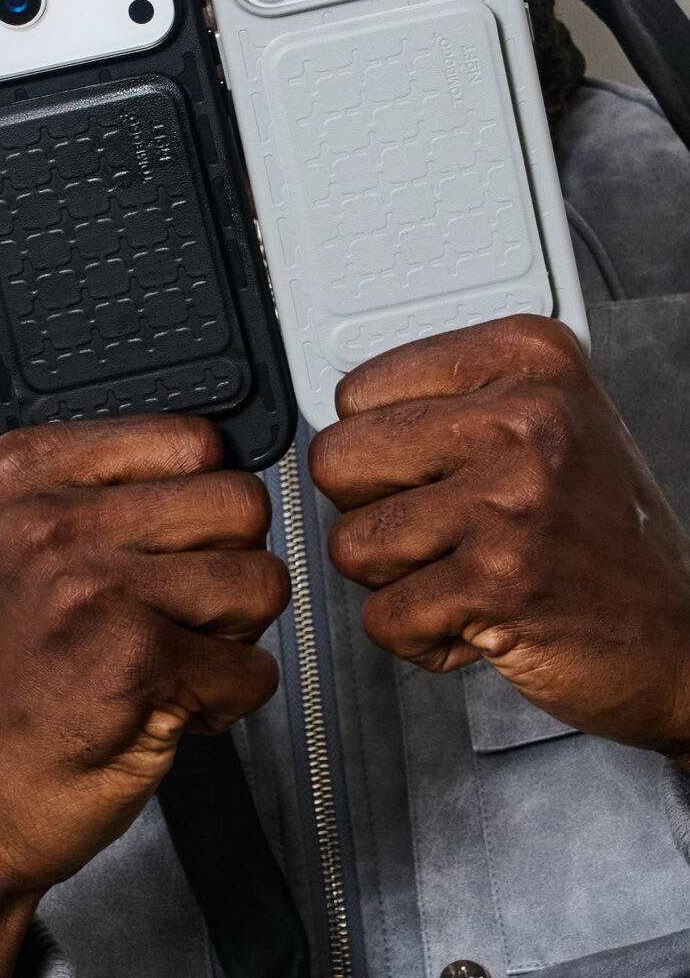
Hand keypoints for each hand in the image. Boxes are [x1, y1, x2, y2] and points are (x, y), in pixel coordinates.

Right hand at [0, 413, 286, 968]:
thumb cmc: (21, 675)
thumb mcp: (35, 544)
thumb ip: (123, 486)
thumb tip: (233, 456)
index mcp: (26, 472)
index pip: (196, 438)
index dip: (204, 501)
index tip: (168, 545)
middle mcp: (49, 521)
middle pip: (242, 502)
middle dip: (230, 564)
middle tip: (174, 610)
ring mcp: (88, 588)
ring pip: (263, 579)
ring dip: (234, 634)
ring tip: (167, 654)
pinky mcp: (132, 662)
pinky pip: (257, 666)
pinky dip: (229, 697)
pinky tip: (167, 701)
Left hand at [310, 315, 689, 761]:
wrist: (679, 636)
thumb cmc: (603, 531)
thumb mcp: (552, 421)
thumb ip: (453, 399)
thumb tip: (343, 413)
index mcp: (530, 358)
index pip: (359, 390)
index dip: (376, 446)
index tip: (420, 469)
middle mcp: (526, 417)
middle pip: (337, 460)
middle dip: (370, 509)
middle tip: (433, 527)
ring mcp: (512, 500)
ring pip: (349, 543)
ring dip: (395, 577)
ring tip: (461, 570)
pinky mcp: (498, 583)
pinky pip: (382, 616)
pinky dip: (416, 635)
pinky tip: (473, 616)